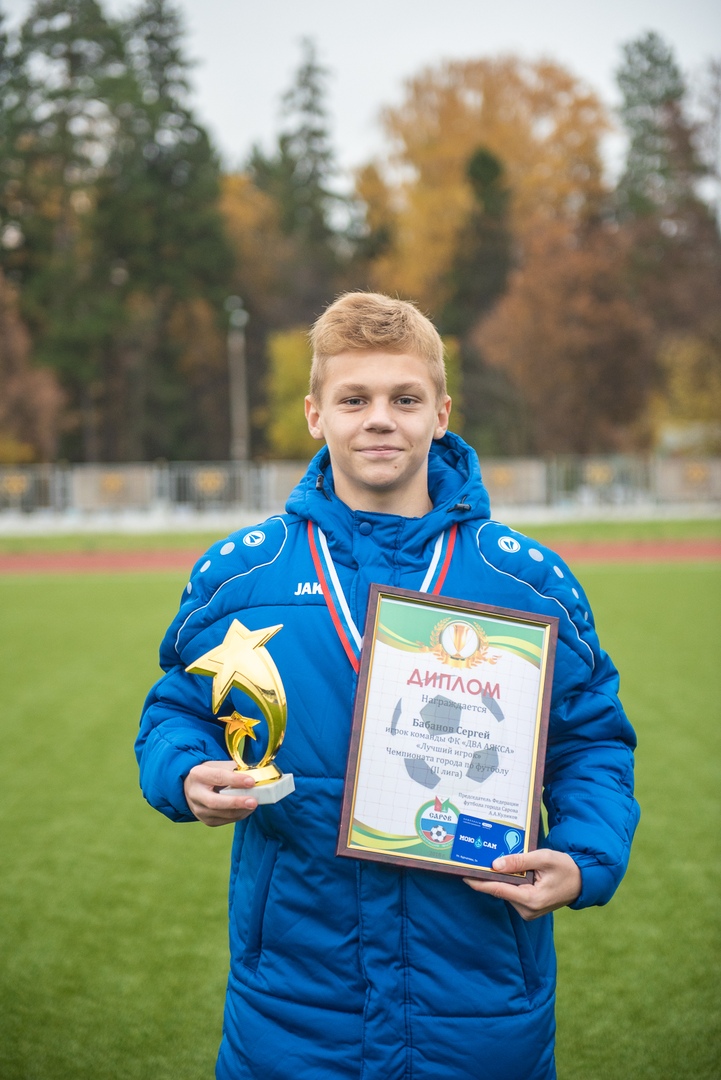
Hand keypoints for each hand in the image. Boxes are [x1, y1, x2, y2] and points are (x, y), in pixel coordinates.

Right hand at [183, 760, 257, 826]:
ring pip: (222, 814)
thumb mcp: (217, 765)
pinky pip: (225, 820)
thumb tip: (252, 775)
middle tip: (253, 802)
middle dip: (236, 802)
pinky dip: (238, 815)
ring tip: (254, 804)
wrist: (192, 787)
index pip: (218, 777)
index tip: (251, 782)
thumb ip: (233, 769)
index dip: (235, 780)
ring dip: (241, 810)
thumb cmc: (209, 774)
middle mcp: (195, 794)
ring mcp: (199, 809)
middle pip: (215, 802)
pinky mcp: (206, 820)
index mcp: (198, 775)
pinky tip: (247, 809)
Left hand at [464, 849, 581, 920]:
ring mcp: (528, 911)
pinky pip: (512, 893)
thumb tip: (495, 865)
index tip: (463, 875)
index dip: (479, 882)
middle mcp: (527, 910)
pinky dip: (507, 882)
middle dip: (488, 876)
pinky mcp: (528, 908)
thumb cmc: (565, 867)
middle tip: (473, 860)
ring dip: (499, 878)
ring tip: (489, 861)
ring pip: (505, 892)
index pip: (498, 890)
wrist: (582, 881)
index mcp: (531, 899)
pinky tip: (504, 869)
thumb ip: (519, 861)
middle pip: (500, 890)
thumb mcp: (543, 858)